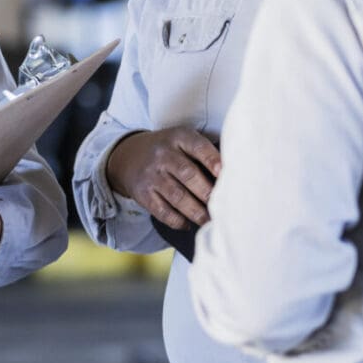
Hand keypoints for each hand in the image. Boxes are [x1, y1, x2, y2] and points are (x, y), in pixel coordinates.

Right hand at [104, 126, 221, 229]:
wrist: (128, 156)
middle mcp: (163, 154)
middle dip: (207, 193)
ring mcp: (151, 174)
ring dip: (196, 212)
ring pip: (177, 196)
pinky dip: (178, 221)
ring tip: (210, 221)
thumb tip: (233, 176)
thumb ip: (204, 152)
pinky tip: (188, 224)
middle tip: (223, 206)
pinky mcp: (143, 193)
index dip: (212, 160)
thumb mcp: (181, 140)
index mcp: (178, 137)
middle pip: (188, 174)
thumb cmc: (168, 150)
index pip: (198, 147)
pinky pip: (162, 211)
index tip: (225, 175)